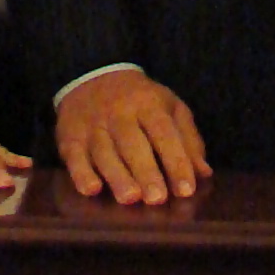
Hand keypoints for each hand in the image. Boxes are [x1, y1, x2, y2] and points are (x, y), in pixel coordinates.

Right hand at [53, 68, 209, 204]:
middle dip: (145, 171)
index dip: (176, 161)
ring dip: (116, 175)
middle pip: (132, 143)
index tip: (186, 190)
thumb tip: (203, 173)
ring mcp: (92, 124)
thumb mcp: (170, 108)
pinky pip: (73, 155)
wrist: (93, 75)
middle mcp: (119, 113)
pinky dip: (80, 173)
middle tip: (157, 199)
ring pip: (104, 150)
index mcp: (149, 104)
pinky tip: (91, 190)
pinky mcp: (70, 136)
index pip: (164, 132)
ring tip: (130, 198)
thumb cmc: (141, 101)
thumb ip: (188, 140)